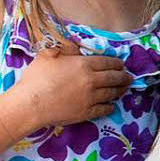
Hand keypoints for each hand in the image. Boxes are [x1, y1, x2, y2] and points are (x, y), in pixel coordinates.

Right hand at [12, 38, 131, 129]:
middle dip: (124, 77)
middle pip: (114, 77)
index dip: (117, 63)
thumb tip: (77, 48)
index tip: (121, 64)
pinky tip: (111, 105)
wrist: (31, 104)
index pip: (108, 62)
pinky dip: (110, 106)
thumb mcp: (49, 55)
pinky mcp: (86, 113)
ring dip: (120, 90)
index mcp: (84, 64)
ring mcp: (91, 98)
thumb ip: (66, 49)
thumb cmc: (36, 77)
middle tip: (129, 77)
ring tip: (124, 89)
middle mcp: (92, 80)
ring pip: (112, 93)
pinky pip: (104, 109)